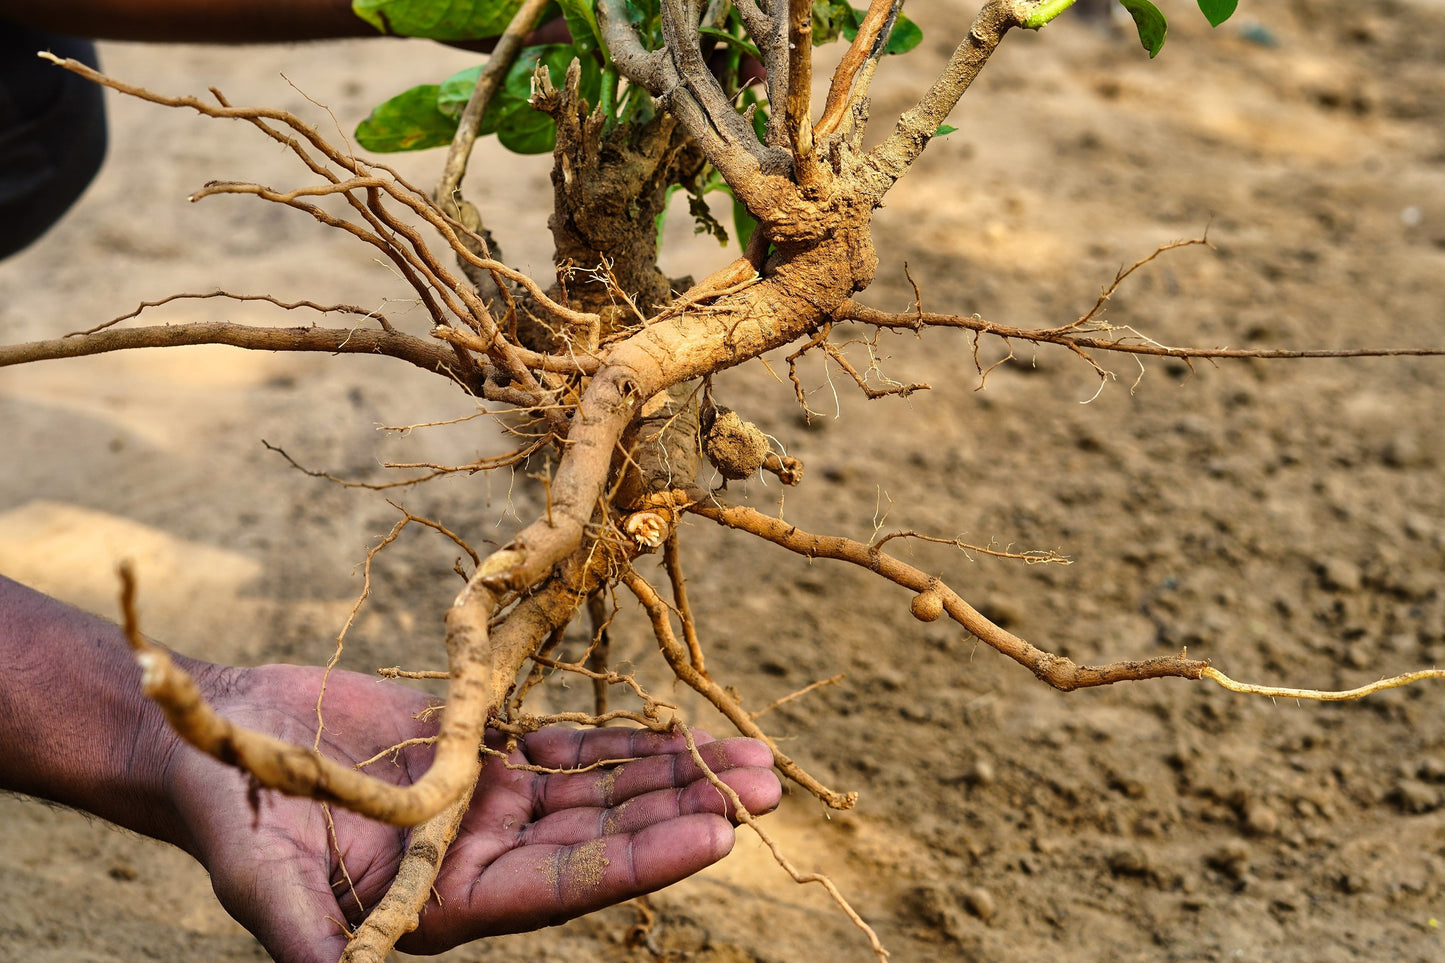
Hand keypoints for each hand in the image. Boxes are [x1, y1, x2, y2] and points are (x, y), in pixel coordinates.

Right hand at [166, 664, 781, 962]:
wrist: (215, 744)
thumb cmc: (230, 814)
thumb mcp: (261, 879)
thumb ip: (307, 933)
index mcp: (446, 904)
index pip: (563, 886)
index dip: (640, 859)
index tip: (718, 832)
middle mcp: (483, 858)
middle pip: (604, 836)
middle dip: (684, 811)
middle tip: (767, 785)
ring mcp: (489, 803)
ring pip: (600, 790)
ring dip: (673, 772)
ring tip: (754, 756)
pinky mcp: (484, 751)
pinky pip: (568, 747)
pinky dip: (623, 740)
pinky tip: (680, 729)